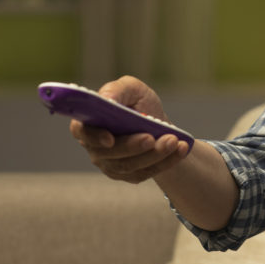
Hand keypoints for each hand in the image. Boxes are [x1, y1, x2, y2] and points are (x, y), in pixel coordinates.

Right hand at [70, 75, 189, 183]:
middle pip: (111, 154)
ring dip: (154, 154)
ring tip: (174, 141)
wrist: (156, 122)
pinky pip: (148, 172)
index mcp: (88, 123)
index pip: (82, 132)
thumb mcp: (130, 88)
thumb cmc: (138, 102)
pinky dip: (167, 161)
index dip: (95, 137)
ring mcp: (112, 165)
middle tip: (152, 137)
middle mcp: (96, 148)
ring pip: (131, 166)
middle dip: (133, 146)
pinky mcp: (131, 175)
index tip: (110, 138)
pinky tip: (181, 149)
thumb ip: (117, 90)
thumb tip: (107, 99)